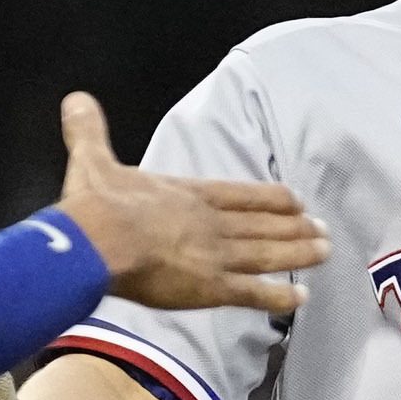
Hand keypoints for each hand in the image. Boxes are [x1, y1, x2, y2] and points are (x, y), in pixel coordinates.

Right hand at [52, 93, 327, 314]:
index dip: (270, 199)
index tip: (295, 200)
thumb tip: (75, 99)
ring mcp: (215, 255)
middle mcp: (210, 223)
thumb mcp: (93, 160)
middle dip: (295, 227)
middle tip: (323, 229)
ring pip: (267, 253)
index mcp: (187, 194)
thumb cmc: (95, 206)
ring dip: (299, 253)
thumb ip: (89, 132)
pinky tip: (301, 299)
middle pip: (262, 224)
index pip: (240, 195)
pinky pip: (252, 293)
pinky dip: (278, 297)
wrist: (97, 242)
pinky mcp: (209, 287)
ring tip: (325, 251)